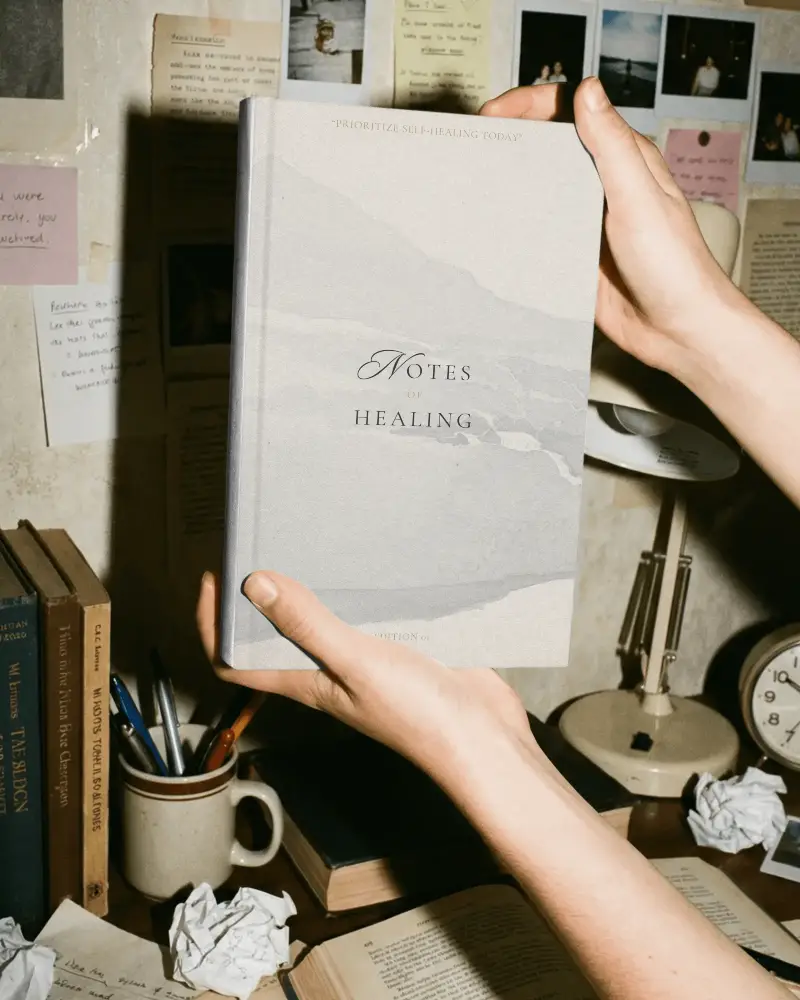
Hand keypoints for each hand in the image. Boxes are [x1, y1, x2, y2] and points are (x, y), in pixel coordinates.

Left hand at [197, 571, 534, 784]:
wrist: (479, 735)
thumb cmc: (416, 713)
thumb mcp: (353, 663)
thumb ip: (307, 625)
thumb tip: (254, 586)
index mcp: (306, 682)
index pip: (236, 661)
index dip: (213, 625)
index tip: (213, 579)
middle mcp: (327, 671)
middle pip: (275, 636)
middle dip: (258, 597)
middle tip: (257, 547)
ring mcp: (363, 660)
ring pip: (321, 621)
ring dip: (307, 590)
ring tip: (305, 546)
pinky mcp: (397, 647)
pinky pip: (364, 614)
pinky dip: (354, 591)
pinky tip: (364, 565)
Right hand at [480, 78, 744, 375]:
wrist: (677, 331)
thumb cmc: (673, 265)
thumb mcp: (639, 198)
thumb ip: (612, 147)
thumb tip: (587, 90)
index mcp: (622, 160)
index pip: (572, 112)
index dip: (529, 104)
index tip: (492, 114)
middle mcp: (601, 185)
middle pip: (548, 147)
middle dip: (509, 139)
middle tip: (472, 148)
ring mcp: (584, 221)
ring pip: (537, 189)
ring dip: (507, 183)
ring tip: (472, 185)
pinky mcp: (572, 255)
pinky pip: (536, 233)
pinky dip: (513, 227)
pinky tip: (490, 231)